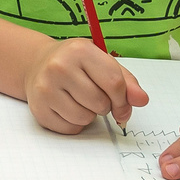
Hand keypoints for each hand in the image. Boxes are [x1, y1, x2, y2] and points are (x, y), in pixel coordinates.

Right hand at [24, 37, 147, 132]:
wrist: (38, 63)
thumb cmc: (76, 64)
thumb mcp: (102, 63)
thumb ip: (126, 82)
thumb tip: (142, 99)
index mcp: (80, 50)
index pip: (114, 83)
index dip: (123, 100)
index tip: (122, 105)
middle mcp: (59, 66)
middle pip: (100, 103)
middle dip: (104, 106)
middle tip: (94, 95)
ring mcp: (46, 88)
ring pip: (85, 118)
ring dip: (89, 115)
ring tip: (79, 100)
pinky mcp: (38, 109)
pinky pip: (70, 128)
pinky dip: (74, 124)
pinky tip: (67, 108)